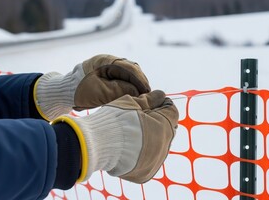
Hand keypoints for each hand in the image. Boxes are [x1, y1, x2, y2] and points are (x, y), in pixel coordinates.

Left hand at [34, 54, 150, 119]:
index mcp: (105, 60)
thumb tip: (138, 91)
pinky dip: (130, 87)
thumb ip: (119, 90)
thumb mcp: (99, 93)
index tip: (148, 91)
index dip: (140, 79)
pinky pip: (124, 79)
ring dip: (136, 85)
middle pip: (131, 70)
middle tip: (148, 96)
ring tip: (143, 97)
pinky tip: (135, 96)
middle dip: (140, 82)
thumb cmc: (79, 92)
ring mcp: (109, 67)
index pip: (129, 67)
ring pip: (129, 74)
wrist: (64, 93)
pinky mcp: (108, 75)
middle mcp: (109, 61)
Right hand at [52, 90, 178, 183]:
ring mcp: (155, 161)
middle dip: (158, 122)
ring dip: (152, 139)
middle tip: (140, 118)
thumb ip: (150, 99)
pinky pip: (149, 161)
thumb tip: (161, 95)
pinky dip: (144, 154)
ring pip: (159, 146)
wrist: (97, 145)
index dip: (162, 104)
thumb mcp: (132, 102)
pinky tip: (130, 148)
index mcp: (164, 125)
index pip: (171, 111)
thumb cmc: (115, 120)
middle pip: (167, 130)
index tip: (152, 103)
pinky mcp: (145, 173)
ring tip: (132, 135)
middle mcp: (164, 145)